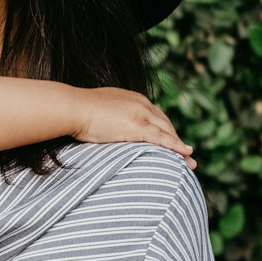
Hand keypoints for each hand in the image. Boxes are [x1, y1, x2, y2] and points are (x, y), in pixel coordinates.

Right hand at [73, 88, 194, 165]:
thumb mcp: (99, 110)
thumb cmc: (77, 111)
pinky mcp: (137, 127)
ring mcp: (140, 115)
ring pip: (167, 132)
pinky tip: (185, 154)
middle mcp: (141, 104)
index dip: (165, 130)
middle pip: (165, 124)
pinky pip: (162, 139)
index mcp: (133, 99)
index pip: (155, 116)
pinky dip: (176, 147)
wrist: (72, 108)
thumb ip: (109, 117)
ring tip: (189, 161)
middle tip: (186, 154)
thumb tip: (105, 126)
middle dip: (176, 140)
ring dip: (180, 147)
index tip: (171, 142)